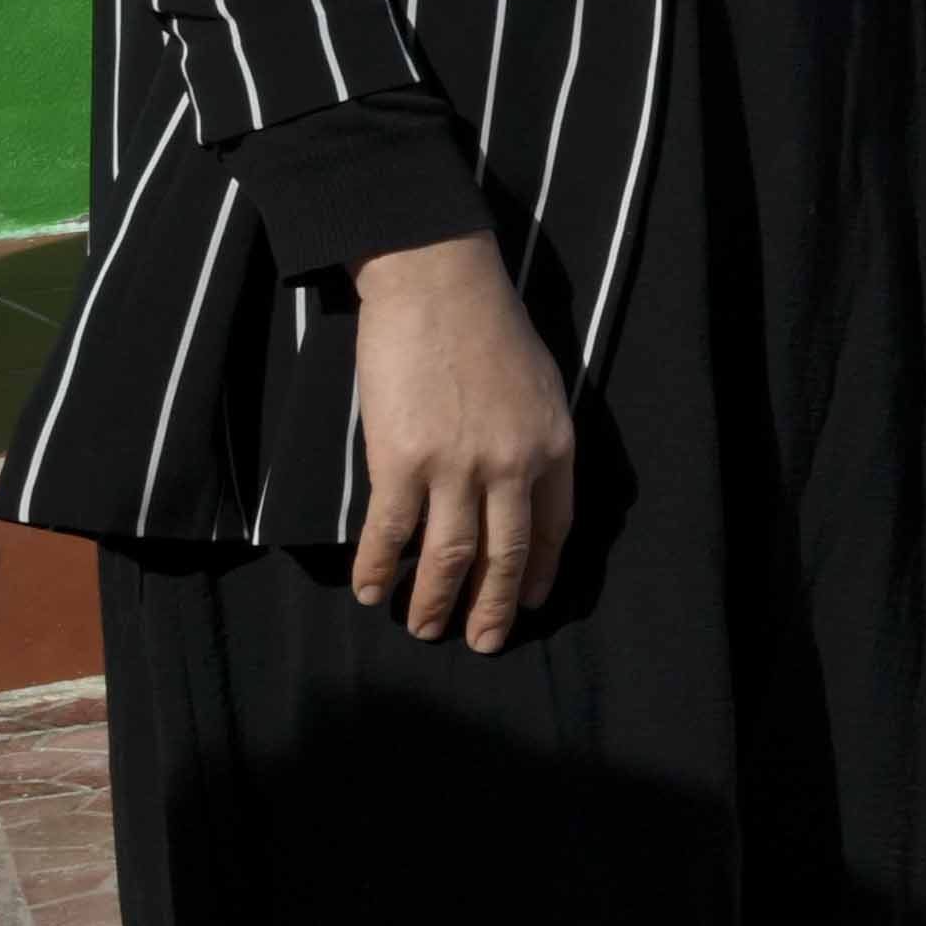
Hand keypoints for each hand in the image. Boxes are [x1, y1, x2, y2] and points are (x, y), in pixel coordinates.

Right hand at [342, 229, 574, 649]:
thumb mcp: (542, 386)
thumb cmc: (487, 326)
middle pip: (505, 555)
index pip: (554, 530)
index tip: (528, 605)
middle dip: (491, 607)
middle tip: (480, 643)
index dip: (539, 574)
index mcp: (554, 446)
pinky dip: (378, 566)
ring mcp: (458, 466)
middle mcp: (513, 465)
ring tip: (424, 630)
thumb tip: (525, 484)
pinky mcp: (402, 460)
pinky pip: (391, 531)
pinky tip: (370, 590)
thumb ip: (537, 439)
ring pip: (450, 556)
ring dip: (435, 600)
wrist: (436, 282)